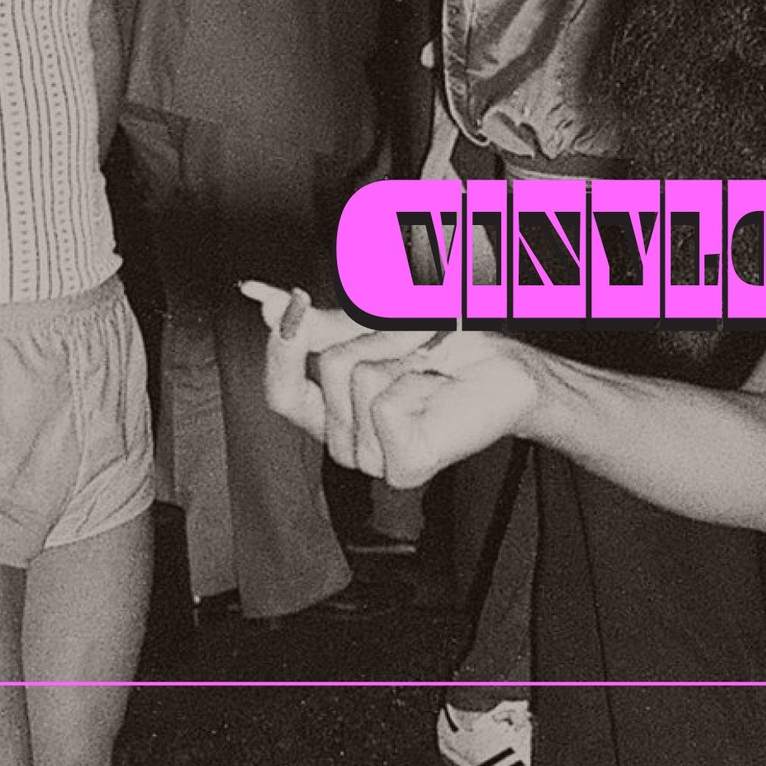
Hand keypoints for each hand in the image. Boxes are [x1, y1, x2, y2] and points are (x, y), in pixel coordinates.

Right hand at [242, 282, 536, 488]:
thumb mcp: (370, 331)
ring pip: (354, 379)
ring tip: (429, 369)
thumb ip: (316, 326)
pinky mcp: (402, 466)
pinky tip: (438, 392)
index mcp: (334, 419)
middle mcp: (347, 446)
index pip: (281, 393)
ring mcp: (374, 460)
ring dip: (399, 357)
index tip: (296, 302)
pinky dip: (415, 380)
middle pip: (325, 372)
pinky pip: (382, 401)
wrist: (506, 368)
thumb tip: (260, 299)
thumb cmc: (447, 351)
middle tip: (414, 351)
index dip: (282, 347)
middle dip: (373, 343)